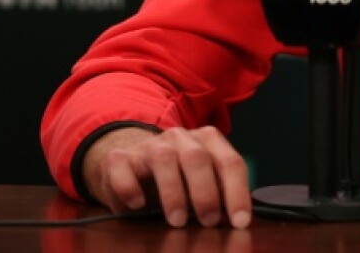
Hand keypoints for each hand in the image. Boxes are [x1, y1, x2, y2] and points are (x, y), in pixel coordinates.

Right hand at [82, 125, 251, 228]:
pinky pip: (123, 166)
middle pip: (197, 158)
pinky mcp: (119, 157)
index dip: (237, 192)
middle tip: (209, 222)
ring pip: (164, 159)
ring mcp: (149, 144)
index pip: (230, 162)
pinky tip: (137, 204)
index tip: (240, 222)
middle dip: (206, 192)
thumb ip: (219, 194)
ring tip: (177, 221)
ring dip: (173, 192)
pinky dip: (130, 187)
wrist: (132, 166)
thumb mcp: (201, 184)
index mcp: (208, 141)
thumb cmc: (176, 179)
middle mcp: (180, 138)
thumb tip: (237, 221)